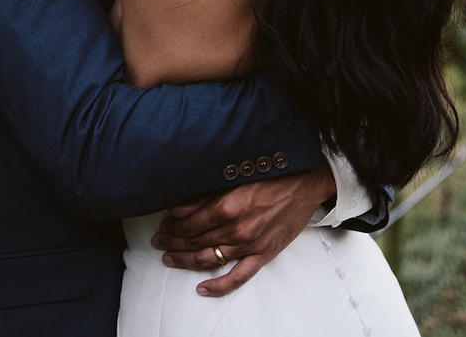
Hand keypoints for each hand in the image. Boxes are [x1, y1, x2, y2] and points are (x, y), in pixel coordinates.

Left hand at [150, 165, 335, 296]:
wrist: (305, 184)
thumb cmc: (272, 176)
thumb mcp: (234, 178)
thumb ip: (205, 195)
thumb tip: (177, 207)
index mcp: (227, 206)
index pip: (189, 223)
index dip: (173, 225)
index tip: (164, 224)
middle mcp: (236, 229)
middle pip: (195, 242)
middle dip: (173, 242)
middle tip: (159, 241)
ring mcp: (249, 245)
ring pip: (208, 259)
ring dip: (185, 260)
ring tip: (170, 258)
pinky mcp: (262, 255)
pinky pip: (237, 277)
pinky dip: (218, 286)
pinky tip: (202, 288)